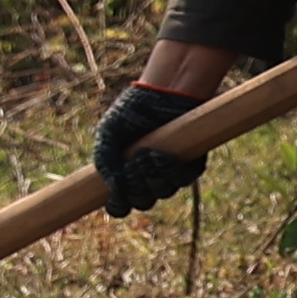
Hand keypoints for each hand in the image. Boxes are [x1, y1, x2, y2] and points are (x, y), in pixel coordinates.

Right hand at [91, 79, 210, 214]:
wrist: (162, 92)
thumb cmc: (132, 111)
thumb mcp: (109, 134)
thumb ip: (105, 161)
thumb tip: (114, 189)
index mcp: (126, 175)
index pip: (121, 204)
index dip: (118, 205)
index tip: (115, 196)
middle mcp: (149, 178)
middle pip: (143, 201)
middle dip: (137, 188)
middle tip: (132, 166)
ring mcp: (170, 174)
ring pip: (163, 192)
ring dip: (154, 177)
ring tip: (147, 153)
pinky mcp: (191, 165)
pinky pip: (183, 179)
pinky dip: (172, 170)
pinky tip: (162, 154)